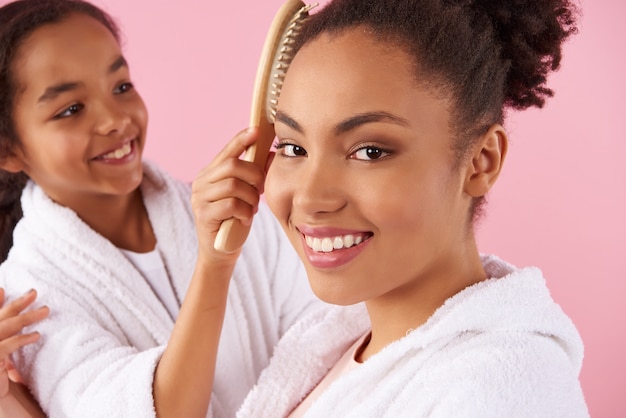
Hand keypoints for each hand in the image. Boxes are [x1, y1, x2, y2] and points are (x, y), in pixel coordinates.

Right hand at [0, 288, 48, 397]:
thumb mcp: (1, 353)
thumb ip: (4, 332)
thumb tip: (9, 306)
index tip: (3, 290)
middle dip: (16, 304)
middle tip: (34, 292)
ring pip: (5, 328)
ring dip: (26, 317)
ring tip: (46, 310)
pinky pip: (6, 346)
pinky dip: (21, 339)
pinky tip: (36, 335)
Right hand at [191, 128, 265, 260]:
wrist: (221, 251)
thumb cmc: (234, 220)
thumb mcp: (247, 195)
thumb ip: (254, 176)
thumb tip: (272, 153)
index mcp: (210, 174)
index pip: (226, 152)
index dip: (241, 140)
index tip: (256, 130)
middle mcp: (201, 183)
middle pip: (232, 166)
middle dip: (254, 176)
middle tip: (260, 189)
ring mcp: (200, 198)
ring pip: (233, 185)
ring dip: (250, 196)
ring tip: (252, 207)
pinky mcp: (203, 215)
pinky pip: (231, 204)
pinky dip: (245, 210)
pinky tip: (245, 218)